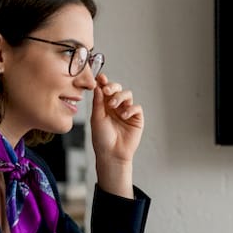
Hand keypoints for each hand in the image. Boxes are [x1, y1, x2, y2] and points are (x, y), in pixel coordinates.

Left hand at [90, 73, 142, 195]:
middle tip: (106, 91)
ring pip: (127, 95)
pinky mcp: (136, 118)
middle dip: (112, 87)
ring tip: (113, 106)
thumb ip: (98, 102)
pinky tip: (124, 115)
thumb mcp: (96, 118)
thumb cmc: (101, 138)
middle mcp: (116, 106)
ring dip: (120, 97)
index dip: (104, 82)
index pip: (105, 89)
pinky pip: (136, 107)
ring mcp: (126, 111)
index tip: (100, 78)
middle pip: (117, 88)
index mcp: (104, 105)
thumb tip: (98, 85)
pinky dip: (130, 109)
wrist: (111, 154)